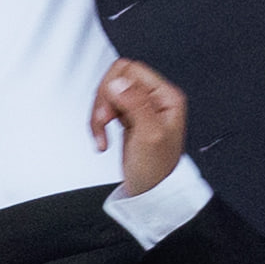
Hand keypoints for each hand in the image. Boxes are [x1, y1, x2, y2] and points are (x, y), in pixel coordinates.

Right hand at [89, 54, 190, 199]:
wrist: (150, 194)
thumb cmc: (157, 170)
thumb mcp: (149, 135)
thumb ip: (135, 104)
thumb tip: (118, 82)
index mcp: (166, 97)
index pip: (131, 70)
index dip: (114, 88)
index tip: (110, 111)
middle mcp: (154, 98)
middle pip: (116, 79)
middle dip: (103, 101)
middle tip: (103, 122)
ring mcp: (140, 107)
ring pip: (108, 94)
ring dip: (98, 115)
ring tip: (102, 135)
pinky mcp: (128, 118)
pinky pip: (106, 108)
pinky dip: (99, 123)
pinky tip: (103, 138)